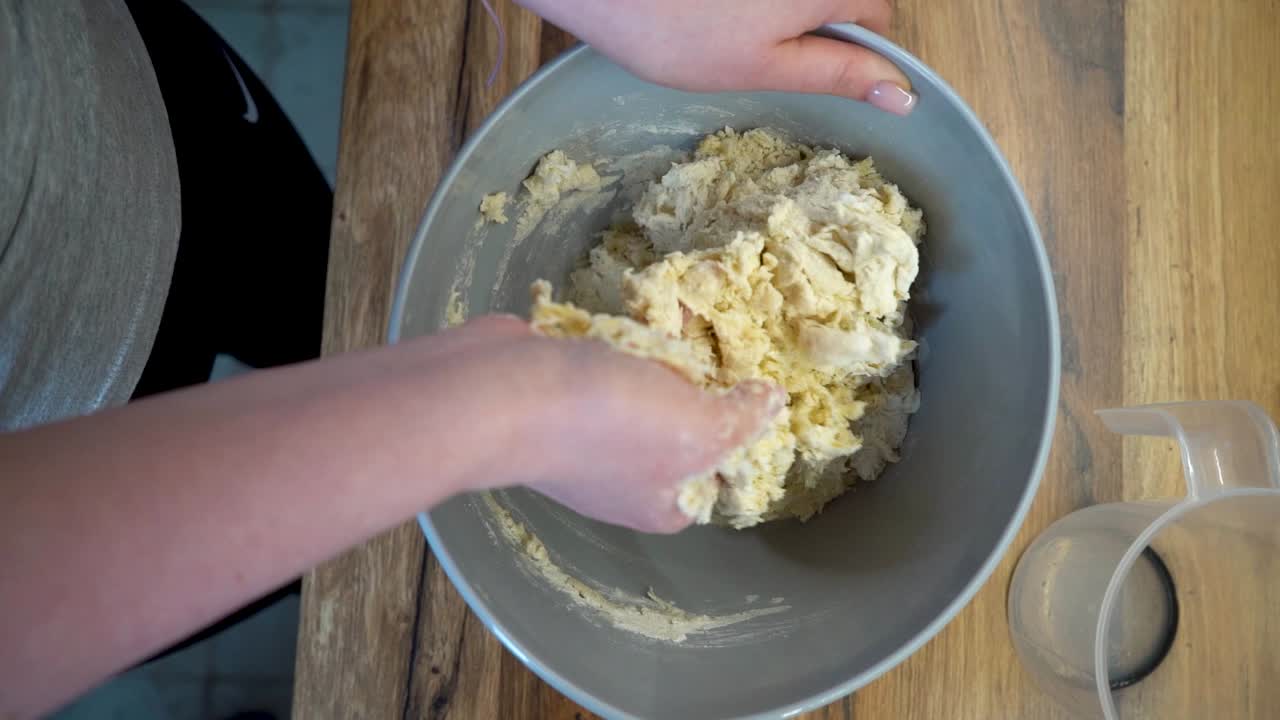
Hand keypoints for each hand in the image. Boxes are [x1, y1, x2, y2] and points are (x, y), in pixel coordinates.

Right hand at [441, 315, 783, 531]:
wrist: (500, 392)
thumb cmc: (606, 422)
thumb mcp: (697, 429)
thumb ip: (743, 420)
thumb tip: (772, 404)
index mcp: (664, 504)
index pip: (724, 473)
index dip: (746, 430)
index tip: (760, 385)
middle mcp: (628, 476)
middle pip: (687, 423)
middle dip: (704, 378)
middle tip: (724, 340)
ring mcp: (590, 433)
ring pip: (650, 386)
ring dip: (666, 349)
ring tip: (684, 314)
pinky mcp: (561, 392)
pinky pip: (610, 362)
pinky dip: (624, 337)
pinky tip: (635, 308)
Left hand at [519, 0, 915, 114]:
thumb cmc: (679, 32)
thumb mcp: (766, 66)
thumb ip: (839, 73)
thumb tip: (902, 95)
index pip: (879, 14)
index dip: (851, 48)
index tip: (809, 69)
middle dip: (815, 20)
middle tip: (756, 48)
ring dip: (780, 9)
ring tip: (724, 23)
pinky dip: (750, 2)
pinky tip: (711, 5)